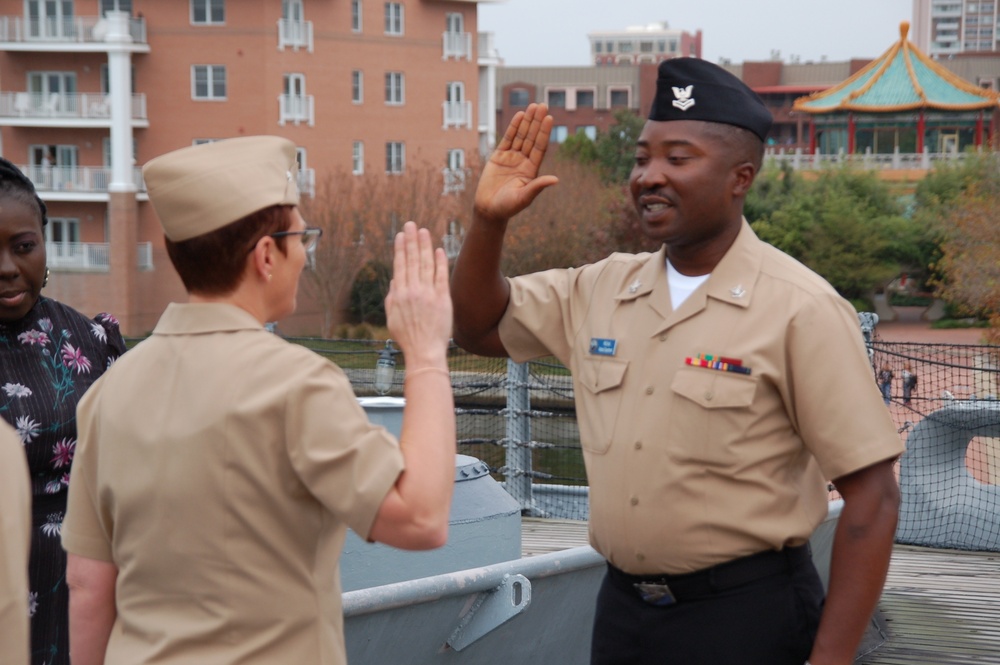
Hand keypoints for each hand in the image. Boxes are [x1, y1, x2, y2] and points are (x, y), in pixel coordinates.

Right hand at [384, 222, 451, 365]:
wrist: (424, 351)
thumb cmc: (407, 338)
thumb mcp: (392, 318)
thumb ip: (392, 298)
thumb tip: (395, 281)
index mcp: (398, 294)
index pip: (400, 265)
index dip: (400, 249)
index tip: (401, 236)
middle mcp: (412, 291)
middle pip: (412, 260)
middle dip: (411, 240)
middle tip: (411, 225)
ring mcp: (428, 294)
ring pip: (426, 264)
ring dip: (424, 246)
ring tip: (423, 231)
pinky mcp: (442, 299)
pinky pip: (441, 276)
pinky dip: (440, 262)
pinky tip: (438, 250)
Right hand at [474, 103, 559, 224]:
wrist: (488, 210)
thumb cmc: (507, 208)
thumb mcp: (524, 197)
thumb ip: (537, 186)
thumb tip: (555, 179)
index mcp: (531, 170)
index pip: (540, 147)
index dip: (544, 132)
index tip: (549, 118)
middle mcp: (523, 161)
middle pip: (531, 137)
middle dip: (537, 122)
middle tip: (543, 105)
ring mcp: (511, 158)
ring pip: (521, 136)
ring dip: (527, 121)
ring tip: (533, 105)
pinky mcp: (498, 157)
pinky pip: (507, 139)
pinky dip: (513, 127)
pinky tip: (520, 115)